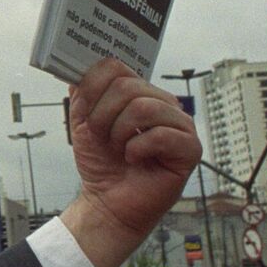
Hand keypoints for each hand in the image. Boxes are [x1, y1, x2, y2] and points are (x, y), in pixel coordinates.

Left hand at [60, 59, 200, 266]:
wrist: (108, 201)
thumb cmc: (102, 163)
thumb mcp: (83, 121)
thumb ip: (82, 92)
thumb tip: (77, 65)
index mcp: (140, 92)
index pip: (116, 67)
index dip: (94, 87)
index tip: (87, 112)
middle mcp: (163, 103)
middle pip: (127, 86)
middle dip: (103, 115)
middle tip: (104, 137)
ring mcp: (180, 125)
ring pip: (143, 107)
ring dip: (119, 132)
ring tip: (120, 149)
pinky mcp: (190, 149)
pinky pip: (161, 135)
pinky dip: (137, 149)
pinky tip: (134, 158)